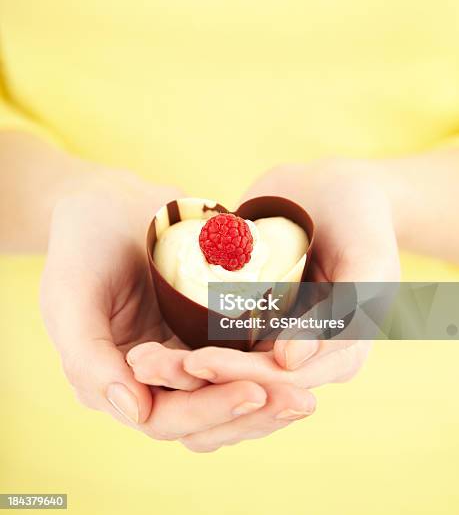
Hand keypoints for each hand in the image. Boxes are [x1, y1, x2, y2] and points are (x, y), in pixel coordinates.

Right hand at [40, 169, 315, 450]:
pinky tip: (307, 352)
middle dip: (254, 411)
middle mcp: (153, 377)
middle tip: (303, 401)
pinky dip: (271, 360)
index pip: (167, 418)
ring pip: (230, 390)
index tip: (255, 392)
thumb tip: (136, 412)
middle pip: (209, 412)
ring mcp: (182, 352)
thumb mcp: (69, 298)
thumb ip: (88, 360)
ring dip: (270, 394)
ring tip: (312, 387)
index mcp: (116, 381)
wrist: (108, 201)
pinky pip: (242, 353)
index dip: (210, 411)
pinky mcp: (205, 327)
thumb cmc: (81, 245)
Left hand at [128, 159, 397, 448]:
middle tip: (147, 365)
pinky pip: (212, 338)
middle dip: (198, 377)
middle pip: (245, 380)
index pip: (283, 378)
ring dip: (180, 371)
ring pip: (223, 368)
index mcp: (338, 352)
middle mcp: (301, 354)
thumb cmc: (360, 219)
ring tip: (138, 359)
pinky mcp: (246, 316)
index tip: (196, 362)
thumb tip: (289, 362)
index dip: (240, 374)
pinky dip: (180, 345)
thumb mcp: (367, 262)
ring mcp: (271, 336)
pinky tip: (145, 340)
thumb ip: (345, 312)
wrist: (332, 189)